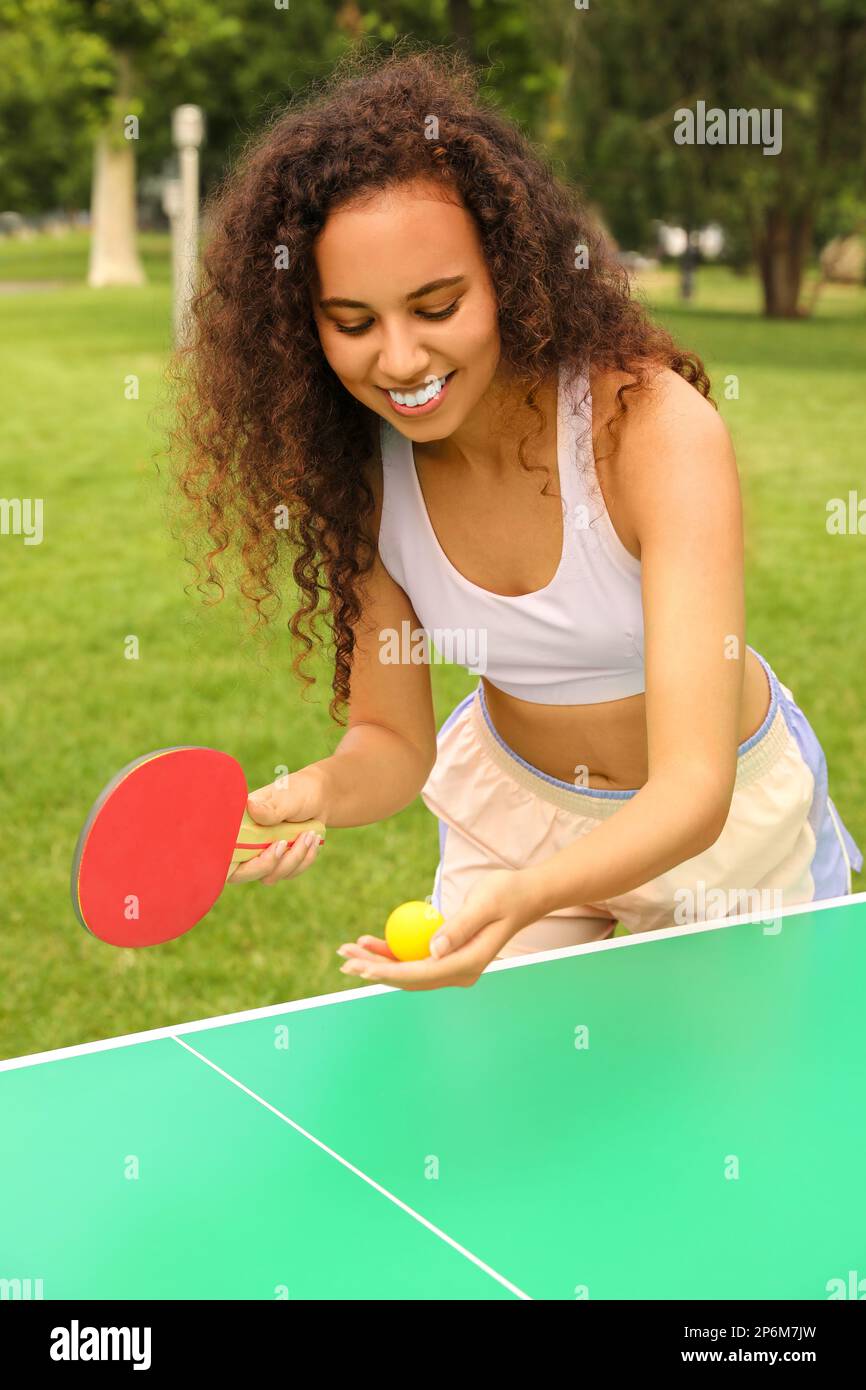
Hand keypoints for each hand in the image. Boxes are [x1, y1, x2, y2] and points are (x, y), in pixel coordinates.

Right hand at [227, 765, 327, 885]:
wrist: (320, 799)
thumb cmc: (297, 792)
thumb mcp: (285, 797)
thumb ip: (270, 808)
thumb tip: (250, 806)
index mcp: (236, 826)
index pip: (217, 852)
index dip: (221, 863)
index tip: (252, 851)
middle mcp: (244, 845)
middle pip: (239, 875)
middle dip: (266, 864)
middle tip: (284, 844)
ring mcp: (261, 857)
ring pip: (269, 877)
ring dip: (293, 859)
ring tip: (309, 834)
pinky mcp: (280, 865)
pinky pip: (289, 874)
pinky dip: (305, 859)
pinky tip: (314, 840)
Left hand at [337, 869, 535, 990]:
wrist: (526, 895)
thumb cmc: (507, 893)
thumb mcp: (484, 903)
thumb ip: (459, 927)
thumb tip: (432, 951)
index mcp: (468, 964)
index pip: (419, 974)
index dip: (386, 971)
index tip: (359, 966)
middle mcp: (460, 972)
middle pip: (409, 977)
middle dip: (374, 970)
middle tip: (343, 958)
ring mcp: (454, 966)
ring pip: (409, 971)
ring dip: (379, 962)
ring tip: (349, 950)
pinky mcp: (449, 956)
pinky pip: (415, 958)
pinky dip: (393, 952)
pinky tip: (370, 943)